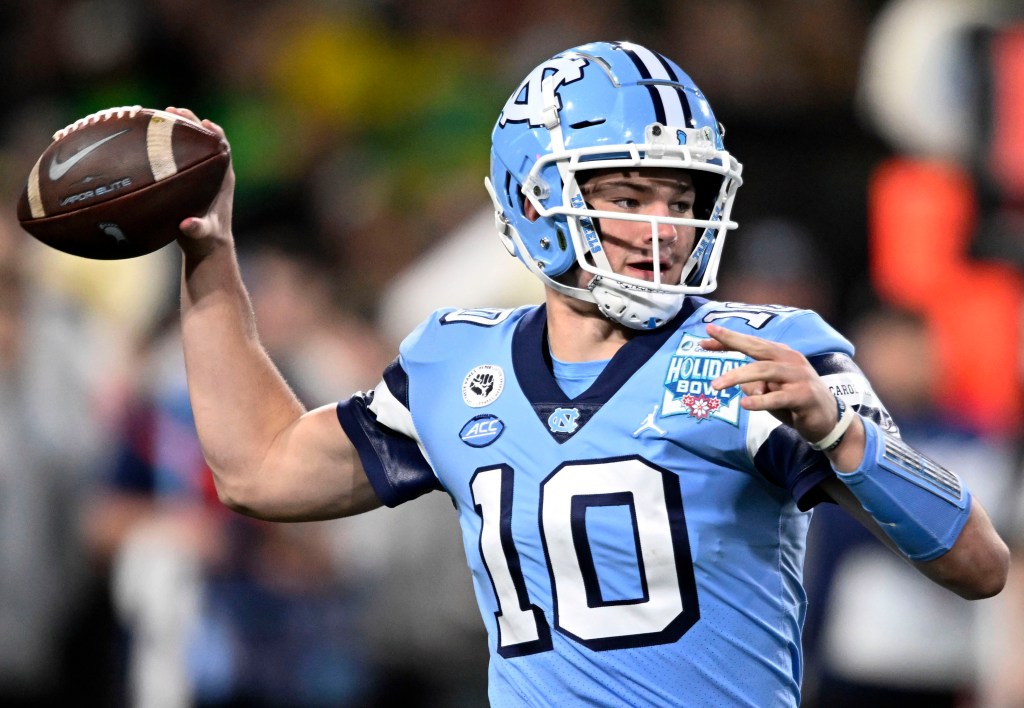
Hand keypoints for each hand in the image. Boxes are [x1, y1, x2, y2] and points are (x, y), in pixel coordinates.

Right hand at [166, 107, 234, 258]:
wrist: (206, 248)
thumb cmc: (205, 240)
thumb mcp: (201, 235)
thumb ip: (197, 229)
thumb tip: (187, 225)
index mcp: (222, 180)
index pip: (223, 149)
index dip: (215, 134)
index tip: (204, 123)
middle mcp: (214, 173)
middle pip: (205, 140)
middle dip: (191, 123)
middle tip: (173, 110)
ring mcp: (201, 175)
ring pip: (191, 145)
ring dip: (178, 129)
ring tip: (161, 114)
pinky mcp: (188, 180)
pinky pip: (178, 156)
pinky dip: (166, 145)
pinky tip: (147, 137)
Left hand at [702, 323, 840, 444]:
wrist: (828, 421)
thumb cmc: (795, 403)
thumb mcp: (770, 391)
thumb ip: (753, 384)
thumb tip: (738, 384)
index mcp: (781, 354)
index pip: (752, 343)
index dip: (728, 339)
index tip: (705, 337)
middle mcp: (790, 360)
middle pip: (757, 348)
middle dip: (731, 342)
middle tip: (706, 343)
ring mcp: (799, 376)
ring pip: (764, 371)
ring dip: (738, 376)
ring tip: (716, 385)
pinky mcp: (804, 396)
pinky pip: (778, 397)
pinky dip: (761, 400)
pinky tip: (745, 404)